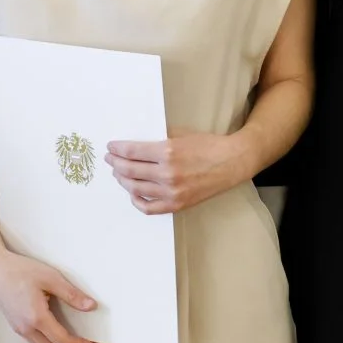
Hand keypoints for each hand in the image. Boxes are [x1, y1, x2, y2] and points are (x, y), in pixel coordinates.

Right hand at [0, 246, 98, 342]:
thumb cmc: (21, 270)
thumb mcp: (51, 278)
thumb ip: (72, 294)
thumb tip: (91, 306)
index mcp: (37, 318)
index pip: (63, 341)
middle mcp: (26, 328)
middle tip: (85, 341)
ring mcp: (19, 329)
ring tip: (73, 335)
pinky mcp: (15, 325)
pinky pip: (35, 341)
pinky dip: (49, 340)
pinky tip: (56, 327)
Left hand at [105, 132, 251, 214]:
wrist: (231, 162)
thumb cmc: (208, 145)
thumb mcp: (182, 134)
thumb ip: (159, 138)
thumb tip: (137, 142)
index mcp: (167, 152)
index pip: (132, 152)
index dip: (118, 149)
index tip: (111, 147)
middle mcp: (167, 173)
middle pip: (129, 170)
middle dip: (116, 163)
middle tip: (111, 159)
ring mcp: (171, 191)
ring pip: (135, 189)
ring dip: (122, 180)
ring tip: (118, 174)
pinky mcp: (177, 204)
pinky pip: (149, 207)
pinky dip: (136, 201)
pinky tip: (132, 193)